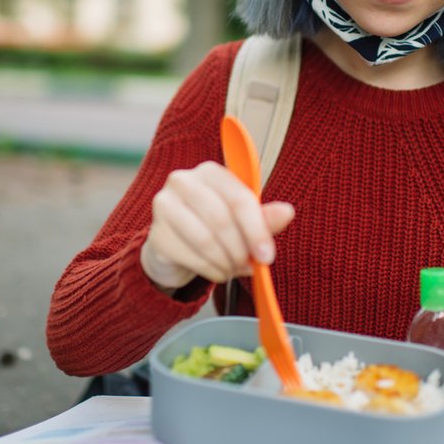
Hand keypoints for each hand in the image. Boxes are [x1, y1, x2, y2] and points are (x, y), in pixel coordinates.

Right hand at [140, 161, 295, 291]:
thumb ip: (264, 217)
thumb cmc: (214, 227)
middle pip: (222, 220)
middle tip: (250, 265)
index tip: (267, 256)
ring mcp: (164, 205)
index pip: (239, 198)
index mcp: (211, 172)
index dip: (257, 229)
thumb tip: (287, 212)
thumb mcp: (244, 221)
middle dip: (240, 249)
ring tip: (233, 268)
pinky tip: (217, 271)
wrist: (176, 247)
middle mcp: (183, 181)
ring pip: (205, 240)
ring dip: (226, 262)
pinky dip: (210, 270)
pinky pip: (190, 257)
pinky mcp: (156, 233)